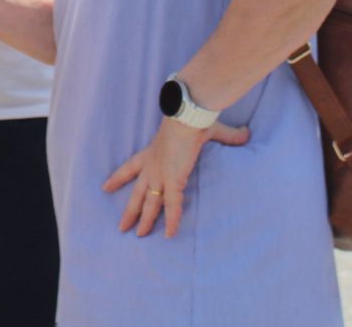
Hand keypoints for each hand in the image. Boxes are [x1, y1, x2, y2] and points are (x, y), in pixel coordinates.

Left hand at [103, 117, 248, 237]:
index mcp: (152, 152)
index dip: (118, 178)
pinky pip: (171, 206)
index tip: (105, 187)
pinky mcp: (172, 180)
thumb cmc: (192, 118)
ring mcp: (160, 174)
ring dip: (145, 221)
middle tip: (121, 226)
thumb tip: (246, 134)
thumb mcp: (206, 129)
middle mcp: (152, 166)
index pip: (130, 167)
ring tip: (138, 237)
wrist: (187, 115)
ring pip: (150, 203)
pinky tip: (168, 235)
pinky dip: (171, 221)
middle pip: (137, 192)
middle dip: (129, 210)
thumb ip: (227, 136)